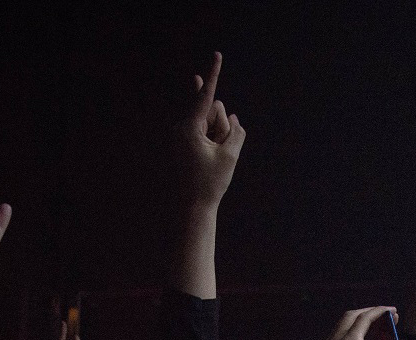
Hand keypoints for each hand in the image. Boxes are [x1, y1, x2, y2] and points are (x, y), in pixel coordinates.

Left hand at [180, 51, 244, 212]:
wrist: (191, 209)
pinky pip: (205, 134)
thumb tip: (232, 117)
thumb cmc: (210, 183)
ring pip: (210, 123)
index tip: (217, 54)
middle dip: (222, 126)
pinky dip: (213, 143)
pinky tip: (209, 160)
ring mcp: (180, 135)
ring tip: (213, 161)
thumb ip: (236, 131)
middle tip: (219, 151)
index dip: (214, 73)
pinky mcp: (183, 143)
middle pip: (212, 112)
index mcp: (189, 128)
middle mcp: (180, 127)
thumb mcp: (230, 156)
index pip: (205, 96)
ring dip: (219, 138)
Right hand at [314, 306, 415, 339]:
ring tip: (392, 312)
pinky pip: (363, 319)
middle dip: (369, 317)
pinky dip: (376, 312)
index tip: (382, 332)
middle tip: (390, 319)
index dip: (363, 331)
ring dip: (373, 312)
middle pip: (349, 323)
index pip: (345, 338)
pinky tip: (389, 311)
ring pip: (354, 317)